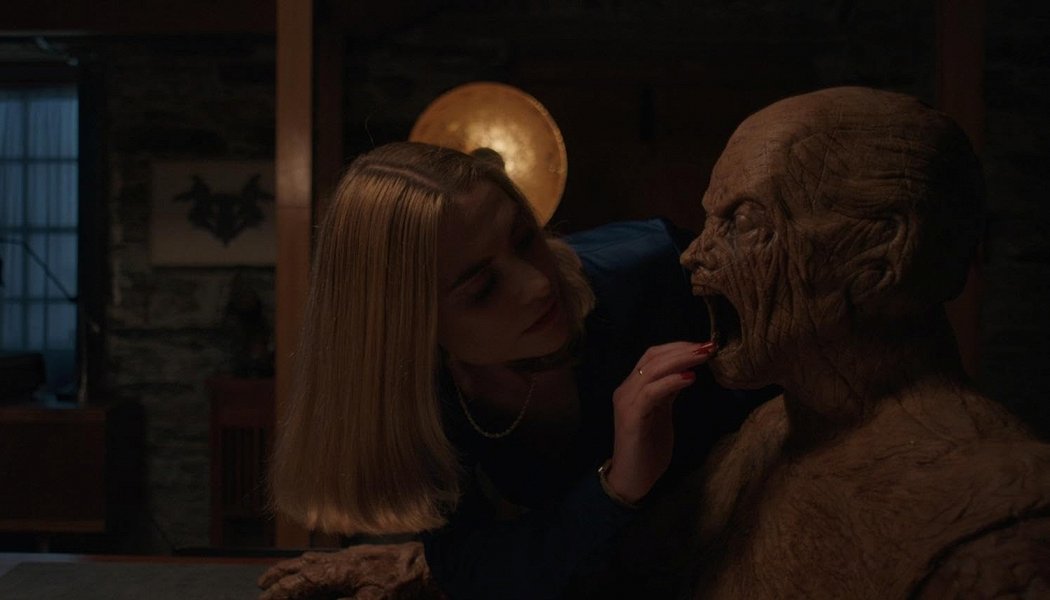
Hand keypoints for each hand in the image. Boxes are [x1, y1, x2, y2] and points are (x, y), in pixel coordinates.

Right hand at [257, 541, 444, 599]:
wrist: (427, 565)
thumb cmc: (401, 587)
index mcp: (339, 573)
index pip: (300, 582)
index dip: (280, 592)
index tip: (263, 598)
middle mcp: (340, 561)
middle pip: (301, 566)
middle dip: (279, 576)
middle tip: (261, 585)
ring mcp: (350, 556)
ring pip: (313, 559)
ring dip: (292, 567)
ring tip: (277, 574)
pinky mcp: (360, 556)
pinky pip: (328, 557)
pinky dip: (312, 561)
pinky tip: (313, 564)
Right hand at [606, 341, 716, 503]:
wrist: (631, 480)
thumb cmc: (648, 448)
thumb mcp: (661, 413)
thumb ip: (668, 392)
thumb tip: (686, 371)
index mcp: (632, 387)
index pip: (653, 355)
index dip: (678, 347)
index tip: (704, 345)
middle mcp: (626, 390)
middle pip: (652, 357)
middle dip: (683, 349)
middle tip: (709, 346)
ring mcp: (627, 403)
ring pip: (652, 370)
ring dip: (681, 360)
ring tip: (703, 356)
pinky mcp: (632, 418)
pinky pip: (651, 392)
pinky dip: (671, 382)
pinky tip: (690, 378)